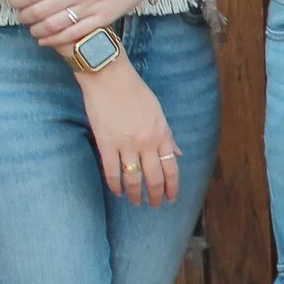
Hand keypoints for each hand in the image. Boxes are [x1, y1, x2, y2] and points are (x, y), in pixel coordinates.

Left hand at [7, 0, 152, 46]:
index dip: (19, 0)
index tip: (14, 2)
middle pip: (41, 11)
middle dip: (25, 16)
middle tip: (21, 17)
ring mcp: (91, 7)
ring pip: (54, 25)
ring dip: (37, 30)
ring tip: (32, 29)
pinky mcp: (102, 19)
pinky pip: (74, 34)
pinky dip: (55, 40)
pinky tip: (45, 40)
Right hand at [78, 61, 181, 205]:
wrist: (109, 77)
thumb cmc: (135, 91)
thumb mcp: (158, 112)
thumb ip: (168, 136)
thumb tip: (178, 154)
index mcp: (162, 133)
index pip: (171, 168)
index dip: (173, 186)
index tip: (172, 198)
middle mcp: (147, 142)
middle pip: (154, 177)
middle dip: (157, 195)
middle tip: (156, 206)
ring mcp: (126, 144)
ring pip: (134, 178)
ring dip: (136, 194)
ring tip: (136, 203)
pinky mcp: (105, 143)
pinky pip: (111, 170)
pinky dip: (115, 184)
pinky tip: (117, 192)